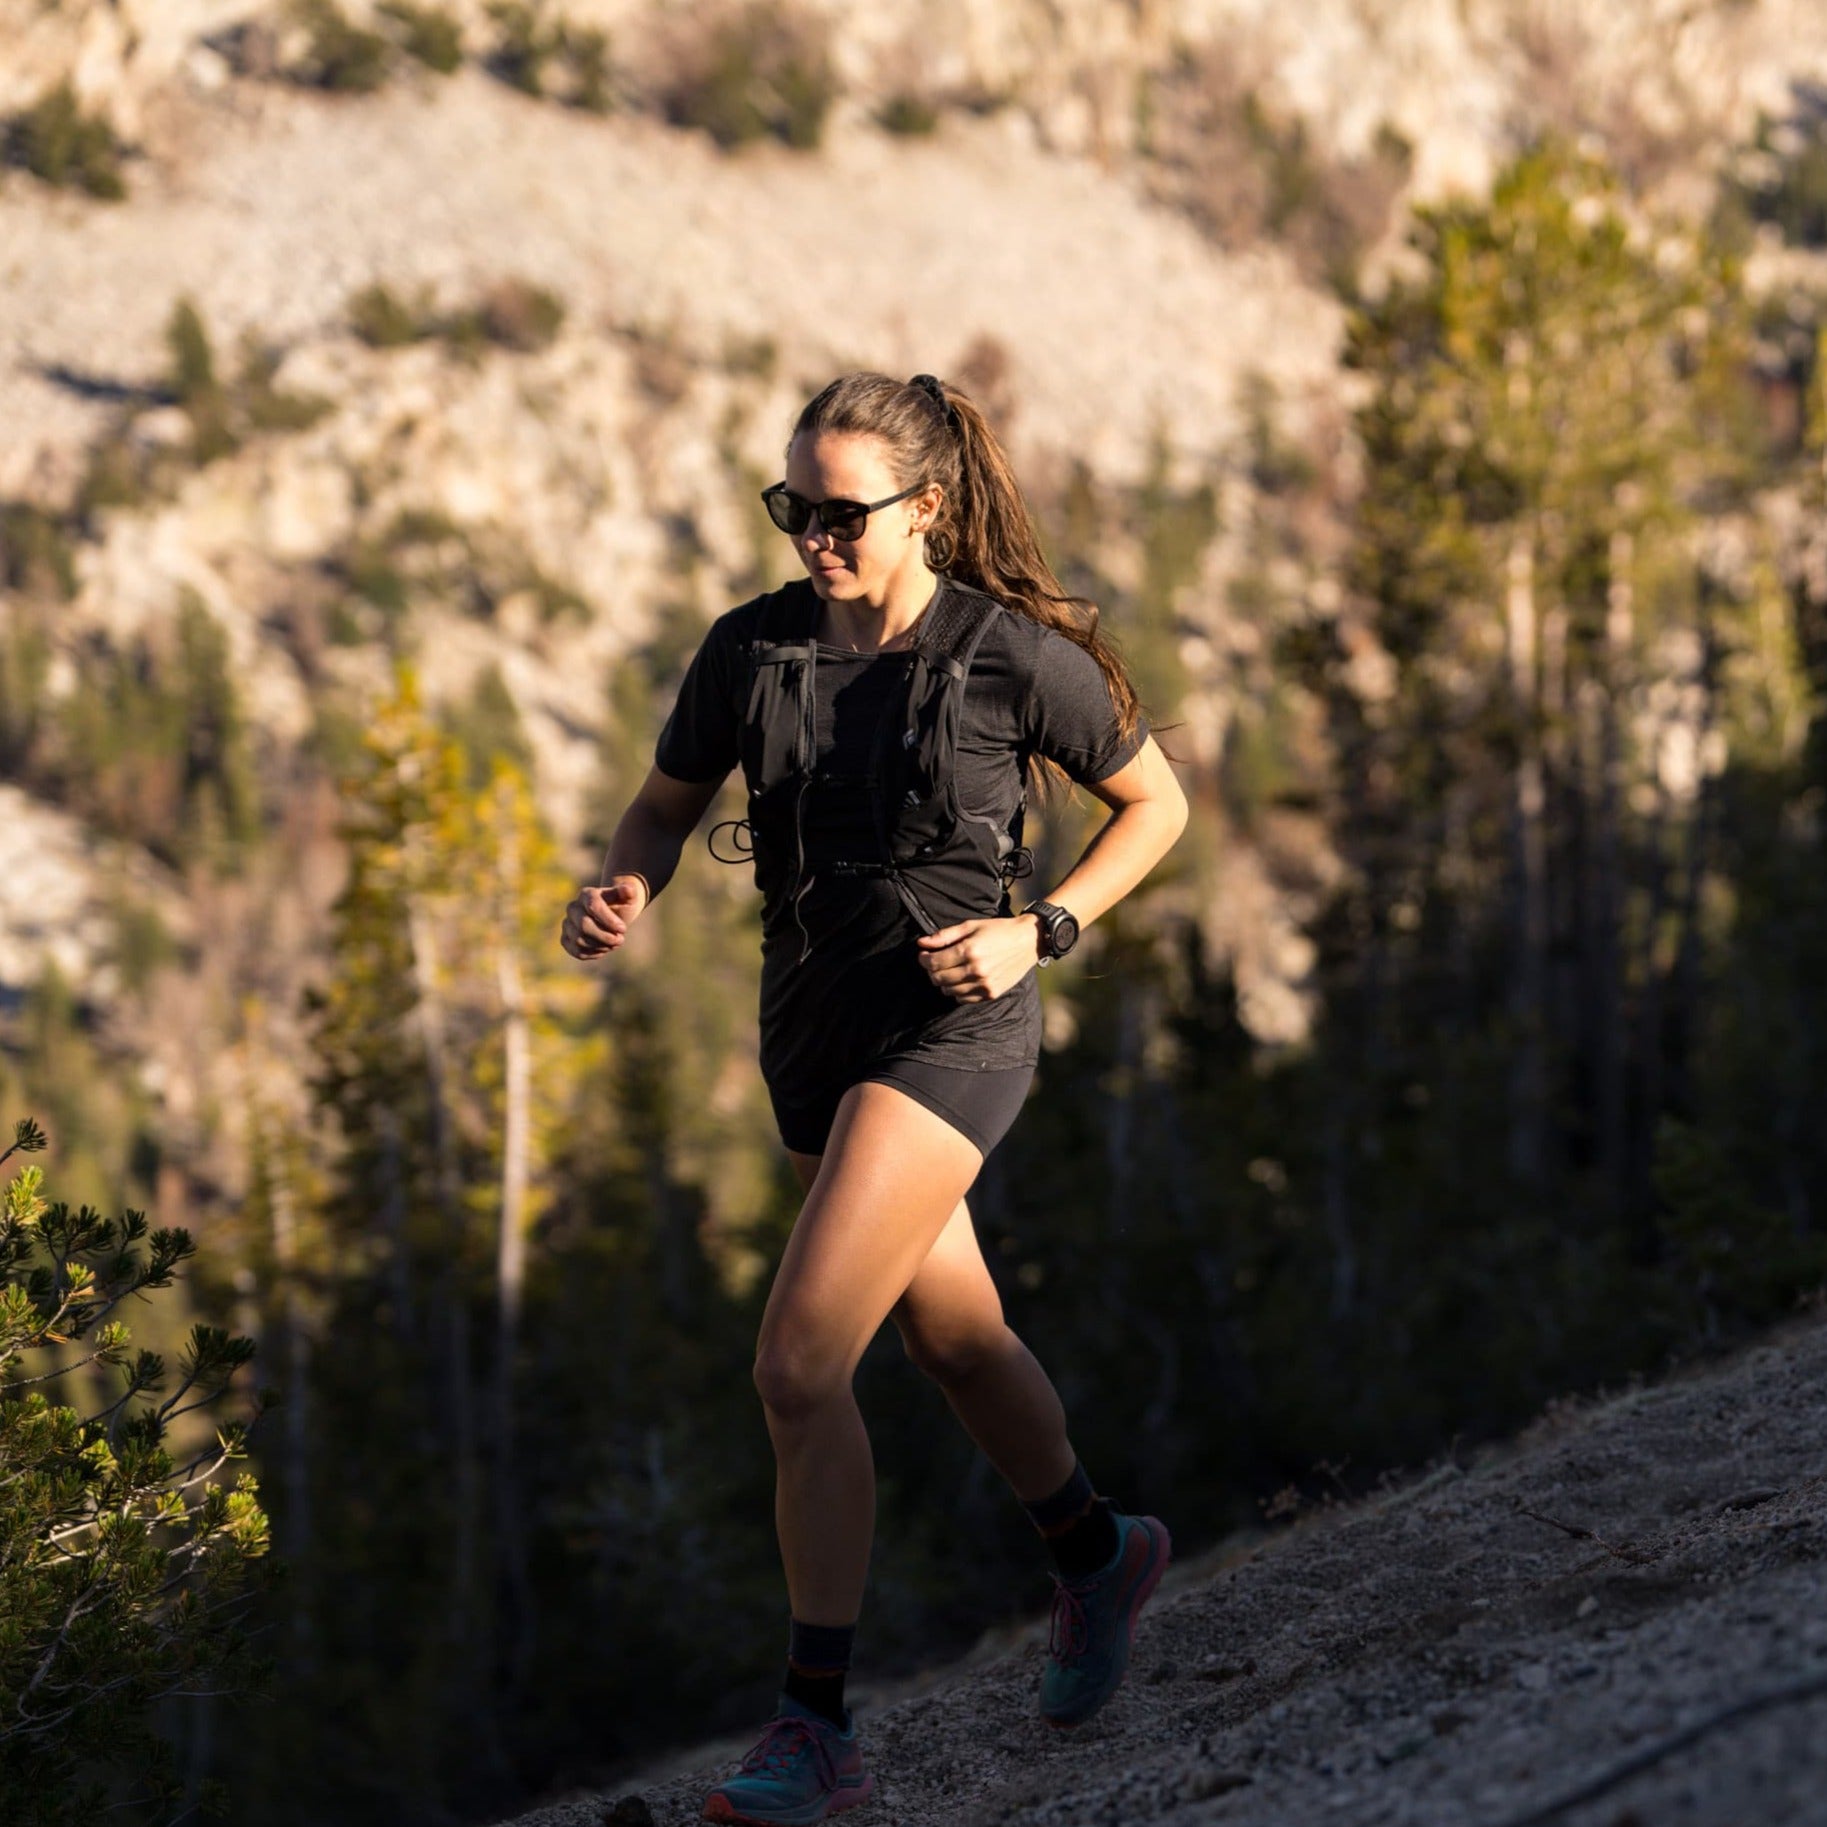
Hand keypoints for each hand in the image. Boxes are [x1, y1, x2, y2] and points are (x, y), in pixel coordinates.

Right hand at [560, 878, 647, 960]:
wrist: (612, 915)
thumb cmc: (621, 905)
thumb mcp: (628, 898)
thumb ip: (629, 893)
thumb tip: (628, 889)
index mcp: (586, 894)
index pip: (593, 907)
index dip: (609, 921)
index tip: (623, 929)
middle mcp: (573, 908)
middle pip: (583, 925)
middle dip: (605, 936)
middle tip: (620, 940)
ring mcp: (567, 924)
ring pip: (579, 940)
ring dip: (600, 946)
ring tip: (614, 944)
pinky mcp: (566, 939)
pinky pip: (576, 951)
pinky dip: (593, 953)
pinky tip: (604, 949)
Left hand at [915, 915, 1039, 1002]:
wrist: (1028, 941)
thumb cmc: (997, 930)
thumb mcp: (970, 926)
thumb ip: (944, 936)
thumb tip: (921, 943)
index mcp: (969, 950)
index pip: (933, 963)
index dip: (923, 959)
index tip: (923, 954)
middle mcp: (975, 970)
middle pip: (938, 978)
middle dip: (931, 970)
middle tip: (935, 962)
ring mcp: (984, 984)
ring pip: (948, 991)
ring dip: (943, 981)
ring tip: (950, 970)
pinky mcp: (991, 994)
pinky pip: (963, 999)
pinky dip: (957, 991)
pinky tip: (962, 979)